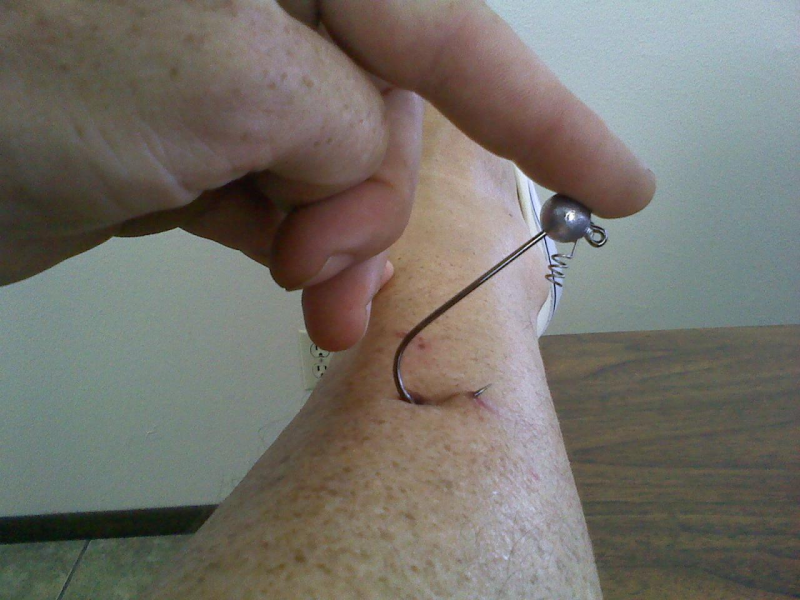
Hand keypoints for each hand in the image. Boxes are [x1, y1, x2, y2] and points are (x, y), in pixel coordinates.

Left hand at [0, 0, 654, 349]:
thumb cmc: (16, 72)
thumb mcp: (229, 77)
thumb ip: (342, 120)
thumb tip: (362, 174)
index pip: (447, 24)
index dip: (545, 110)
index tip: (622, 183)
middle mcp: (260, 7)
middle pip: (385, 106)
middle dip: (381, 199)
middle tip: (339, 280)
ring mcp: (221, 75)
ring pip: (334, 166)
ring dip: (339, 245)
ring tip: (319, 305)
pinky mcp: (184, 141)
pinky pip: (277, 198)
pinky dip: (294, 248)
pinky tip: (291, 280)